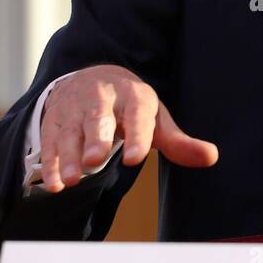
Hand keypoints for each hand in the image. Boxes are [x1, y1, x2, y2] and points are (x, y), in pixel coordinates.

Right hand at [38, 64, 217, 192]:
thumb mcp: (155, 119)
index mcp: (134, 96)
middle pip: (98, 118)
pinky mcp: (54, 120)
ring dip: (70, 155)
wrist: (90, 77)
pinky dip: (52, 162)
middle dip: (96, 138)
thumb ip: (179, 142)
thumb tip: (211, 157)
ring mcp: (75, 108)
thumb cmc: (130, 107)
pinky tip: (56, 184)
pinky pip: (51, 141)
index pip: (137, 115)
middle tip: (97, 160)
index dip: (136, 136)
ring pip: (71, 131)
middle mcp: (102, 98)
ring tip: (75, 180)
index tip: (134, 158)